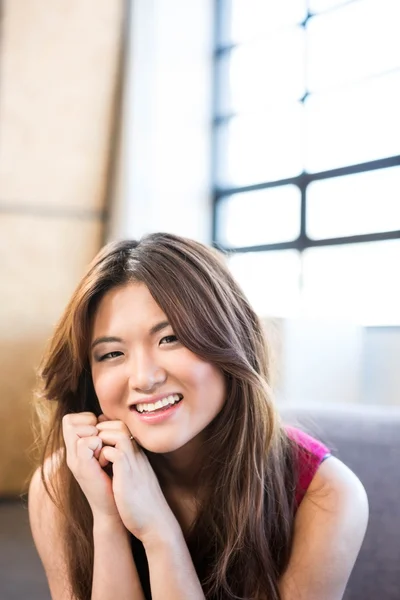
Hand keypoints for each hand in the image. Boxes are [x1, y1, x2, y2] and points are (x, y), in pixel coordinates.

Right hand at [62, 412, 119, 520]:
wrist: (114, 508)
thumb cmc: (115, 480)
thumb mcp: (108, 453)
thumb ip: (103, 435)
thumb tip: (103, 417)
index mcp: (77, 449)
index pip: (71, 418)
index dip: (87, 419)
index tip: (101, 433)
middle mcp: (71, 453)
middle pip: (68, 420)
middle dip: (88, 424)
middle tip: (101, 441)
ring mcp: (74, 460)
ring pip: (74, 428)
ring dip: (94, 434)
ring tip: (103, 451)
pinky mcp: (80, 467)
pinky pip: (84, 442)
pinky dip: (97, 444)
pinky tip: (104, 459)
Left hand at [96, 418, 178, 541]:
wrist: (155, 522)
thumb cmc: (142, 503)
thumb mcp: (135, 478)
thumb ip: (127, 465)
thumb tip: (113, 458)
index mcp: (137, 454)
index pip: (122, 426)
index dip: (107, 430)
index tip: (98, 445)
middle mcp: (137, 453)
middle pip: (120, 424)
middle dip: (102, 431)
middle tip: (94, 449)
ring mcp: (134, 462)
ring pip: (118, 432)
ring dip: (102, 440)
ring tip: (97, 456)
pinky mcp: (128, 474)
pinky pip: (115, 451)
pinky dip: (104, 454)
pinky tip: (100, 466)